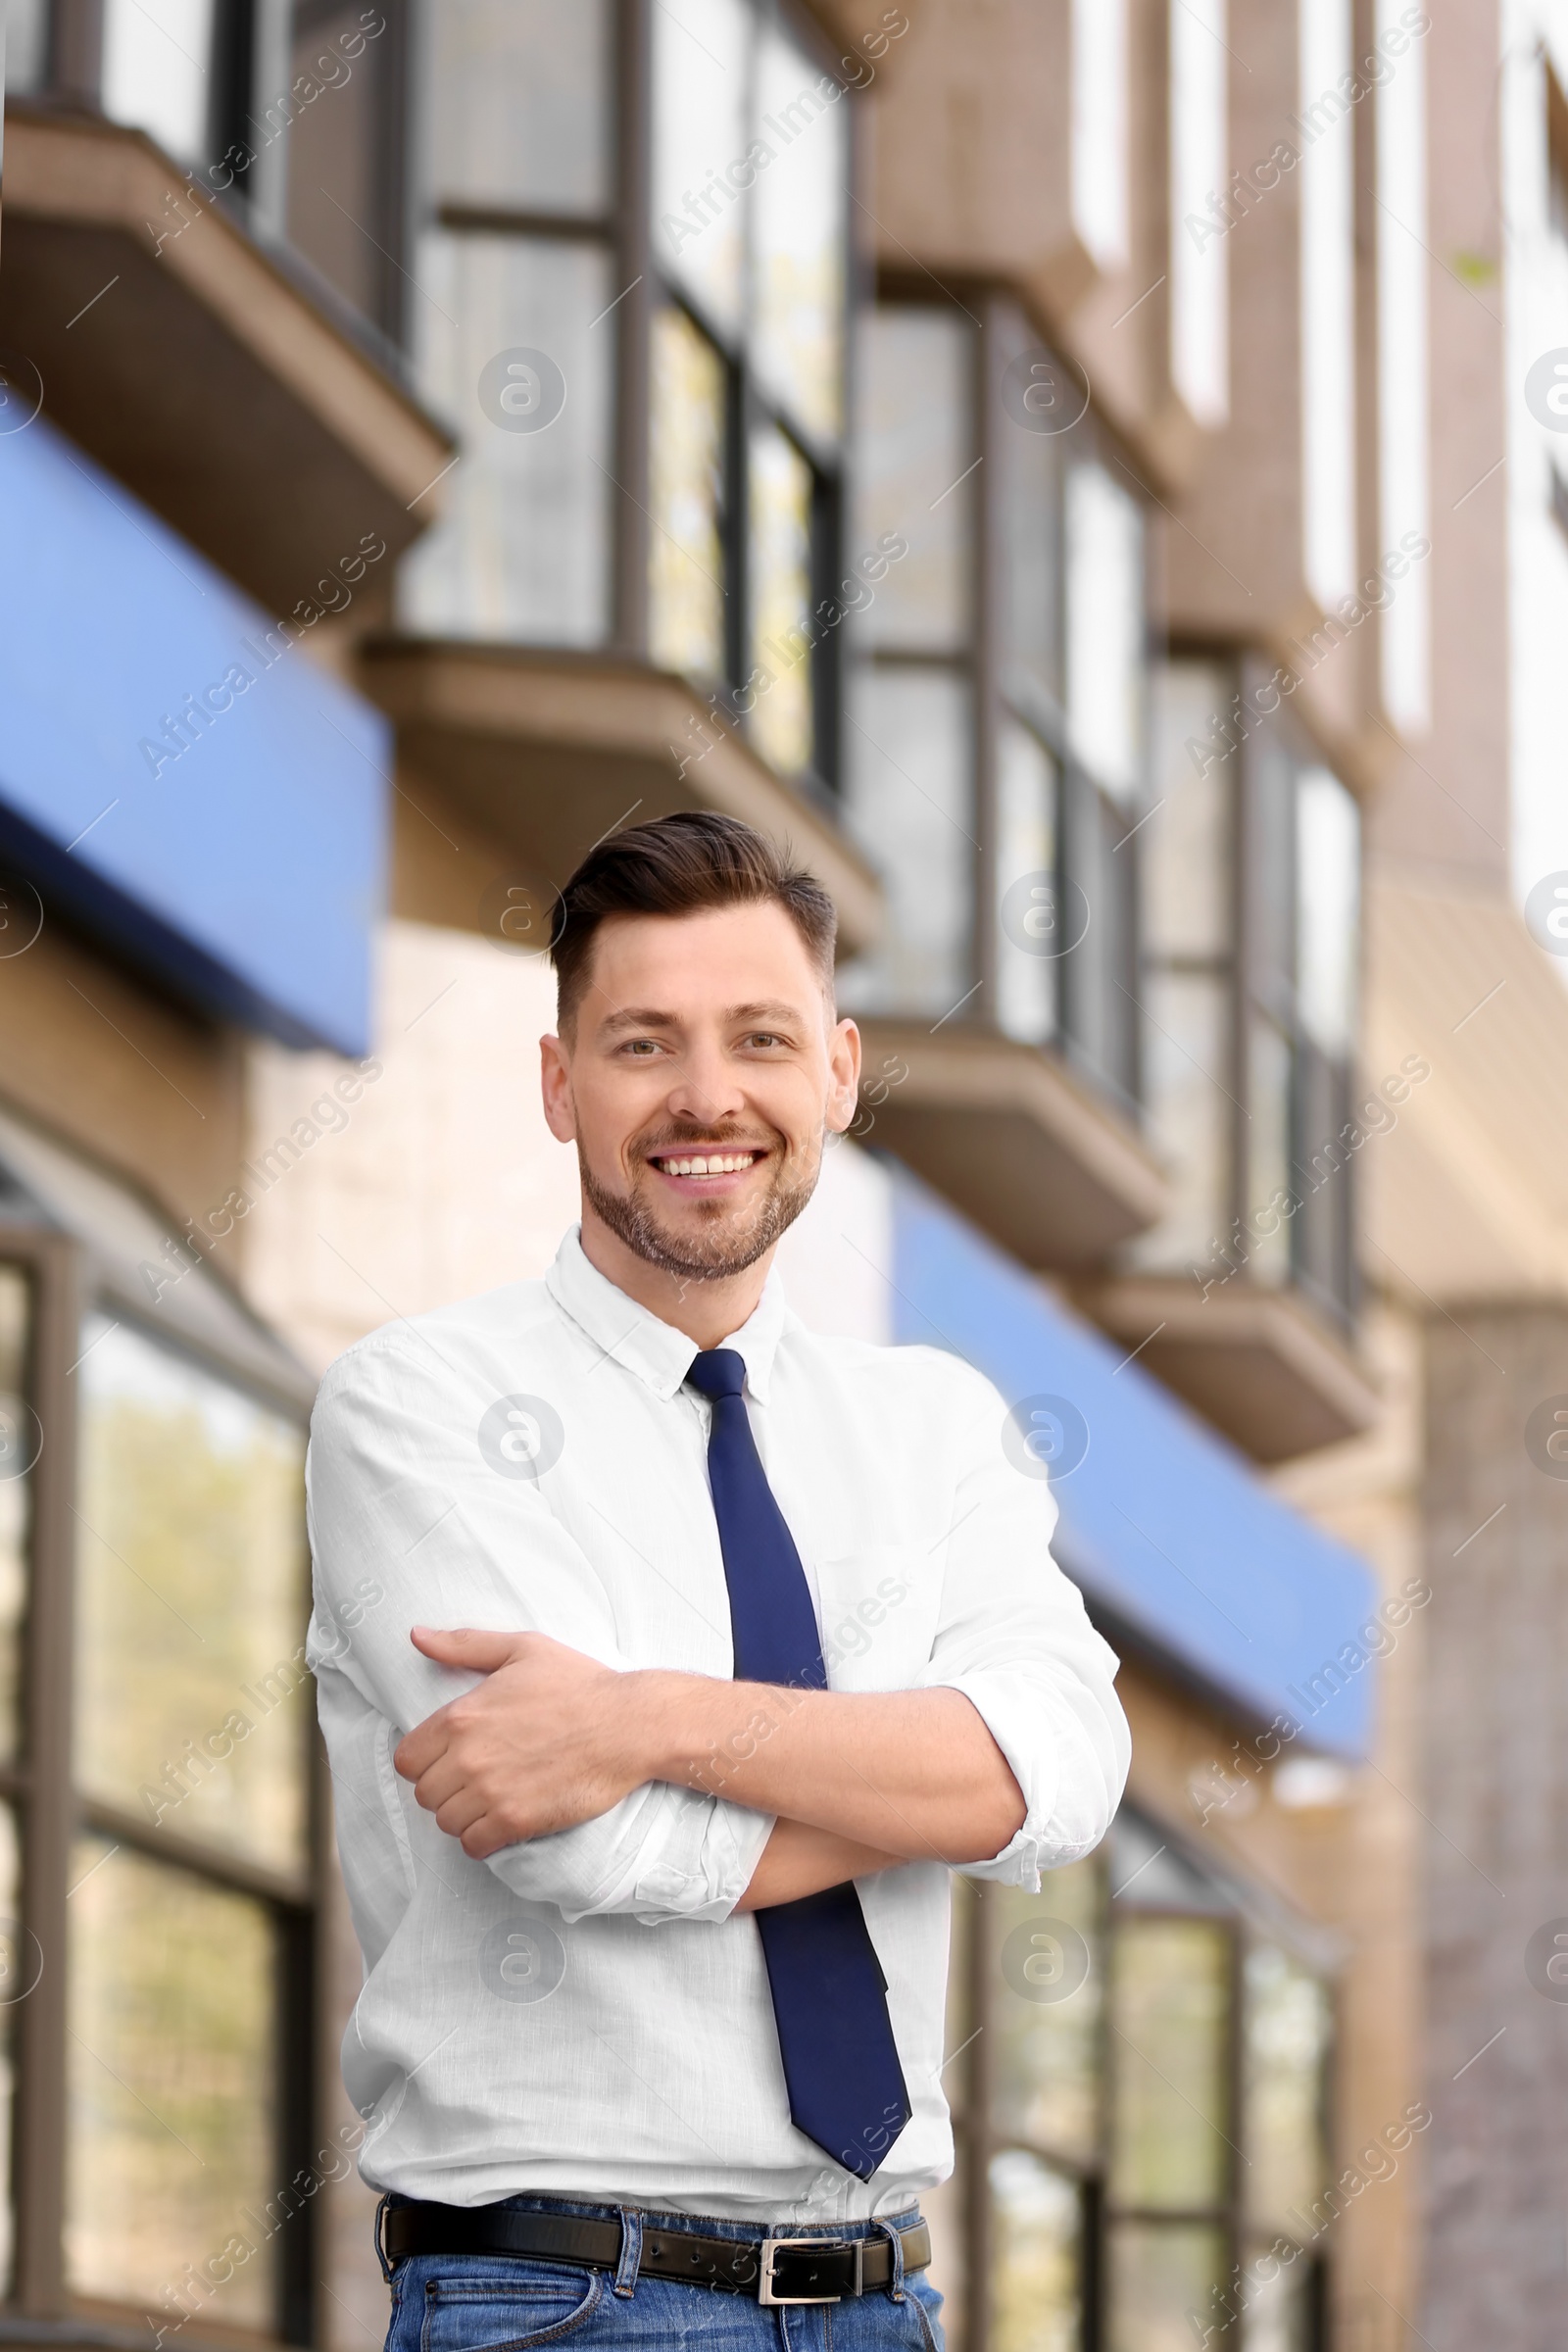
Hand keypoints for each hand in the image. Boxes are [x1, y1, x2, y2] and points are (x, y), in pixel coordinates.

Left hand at [393, 1627, 653, 1856]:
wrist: (628, 1725)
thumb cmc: (579, 1683)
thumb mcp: (522, 1649)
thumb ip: (464, 1644)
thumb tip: (417, 1636)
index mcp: (462, 1716)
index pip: (407, 1759)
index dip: (424, 1761)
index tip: (447, 1759)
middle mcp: (469, 1757)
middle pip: (424, 1794)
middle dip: (444, 1789)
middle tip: (473, 1780)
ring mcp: (492, 1791)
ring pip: (446, 1822)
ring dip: (462, 1815)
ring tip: (488, 1800)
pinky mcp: (517, 1819)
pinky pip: (474, 1845)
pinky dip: (481, 1839)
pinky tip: (500, 1822)